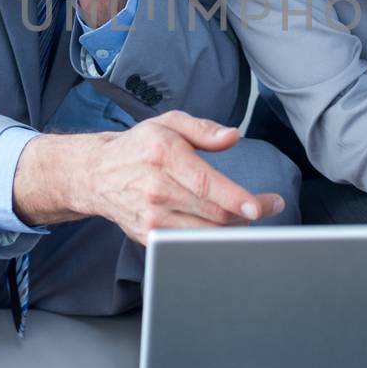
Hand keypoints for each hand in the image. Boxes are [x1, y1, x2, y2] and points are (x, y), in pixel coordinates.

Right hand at [12, 110, 287, 245]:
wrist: (97, 175)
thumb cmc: (139, 146)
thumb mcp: (169, 123)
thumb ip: (204, 129)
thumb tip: (233, 136)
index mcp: (164, 156)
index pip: (208, 185)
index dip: (238, 199)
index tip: (262, 205)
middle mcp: (157, 190)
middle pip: (213, 214)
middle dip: (249, 214)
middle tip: (269, 205)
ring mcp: (152, 218)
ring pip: (205, 234)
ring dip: (234, 229)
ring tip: (249, 215)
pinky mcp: (149, 237)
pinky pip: (189, 245)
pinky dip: (213, 240)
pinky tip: (226, 228)